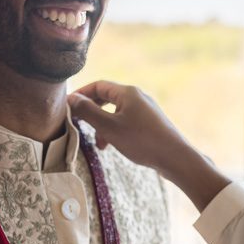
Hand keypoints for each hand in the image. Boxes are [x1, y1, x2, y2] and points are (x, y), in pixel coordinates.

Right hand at [69, 80, 229, 209]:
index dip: (82, 94)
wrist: (175, 157)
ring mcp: (145, 110)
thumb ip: (88, 112)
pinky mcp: (150, 123)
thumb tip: (71, 99)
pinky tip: (113, 145)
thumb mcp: (109, 127)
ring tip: (99, 144)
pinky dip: (116, 130)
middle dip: (92, 111)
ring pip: (116, 112)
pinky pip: (126, 121)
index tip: (68, 106)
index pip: (98, 85)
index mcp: (127, 92)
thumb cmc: (142, 141)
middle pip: (107, 98)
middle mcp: (138, 97)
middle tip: (79, 123)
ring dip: (103, 125)